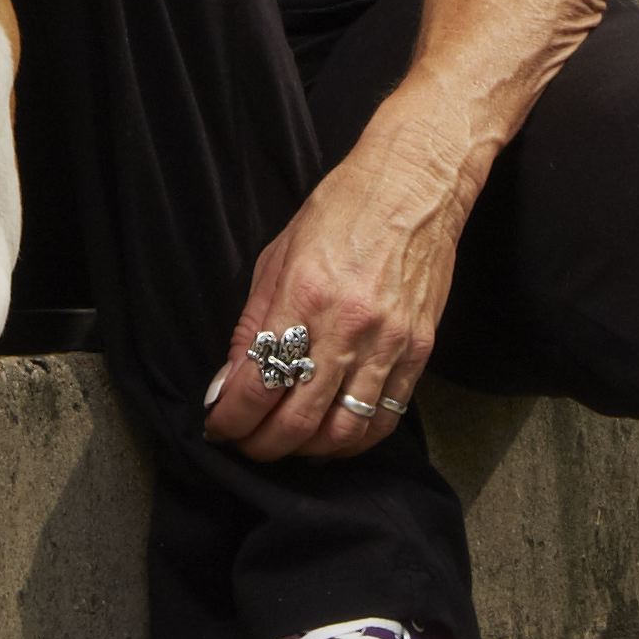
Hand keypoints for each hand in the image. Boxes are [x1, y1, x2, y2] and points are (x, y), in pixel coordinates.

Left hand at [206, 116, 474, 458]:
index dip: (231, 419)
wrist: (414, 186)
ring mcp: (389, 343)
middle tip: (246, 445)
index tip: (218, 426)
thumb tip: (228, 382)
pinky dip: (355, 440)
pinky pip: (385, 416)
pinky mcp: (419, 350)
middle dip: (262, 445)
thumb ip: (251, 324)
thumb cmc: (341, 210)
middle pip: (298, 421)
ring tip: (287, 444)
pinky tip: (333, 436)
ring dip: (308, 452)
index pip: (258, 384)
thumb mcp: (277, 256)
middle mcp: (348, 327)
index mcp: (305, 296)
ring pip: (344, 432)